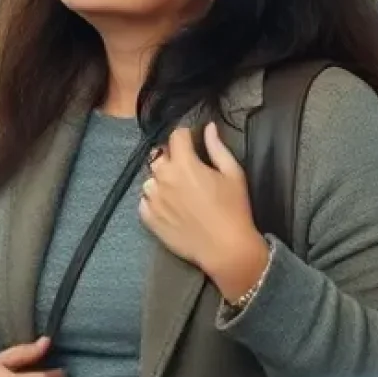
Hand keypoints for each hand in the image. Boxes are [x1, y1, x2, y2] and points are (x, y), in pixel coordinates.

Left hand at [139, 122, 268, 302]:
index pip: (176, 136)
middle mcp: (163, 178)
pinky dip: (153, 200)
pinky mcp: (149, 219)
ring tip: (176, 189)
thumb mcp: (233, 173)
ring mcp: (154, 199)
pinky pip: (144, 201)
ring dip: (161, 179)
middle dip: (172, 157)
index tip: (193, 141)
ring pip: (150, 179)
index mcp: (184, 164)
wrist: (225, 249)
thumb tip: (208, 127)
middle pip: (159, 156)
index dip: (186, 135)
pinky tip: (168, 206)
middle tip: (186, 168)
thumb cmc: (233, 209)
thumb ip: (217, 147)